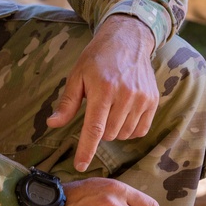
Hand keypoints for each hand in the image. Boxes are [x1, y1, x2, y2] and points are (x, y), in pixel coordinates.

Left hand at [47, 15, 158, 171]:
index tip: (80, 166)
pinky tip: (124, 114)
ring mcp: (142, 98)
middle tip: (98, 111)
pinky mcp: (153, 100)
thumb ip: (67, 103)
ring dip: (114, 129)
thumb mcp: (77, 75)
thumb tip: (52, 124)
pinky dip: (130, 128)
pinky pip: (141, 129)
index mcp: (103, 89)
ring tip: (111, 109)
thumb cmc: (98, 58)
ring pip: (124, 134)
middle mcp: (125, 95)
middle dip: (99, 130)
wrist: (128, 40)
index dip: (86, 150)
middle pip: (109, 134)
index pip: (94, 129)